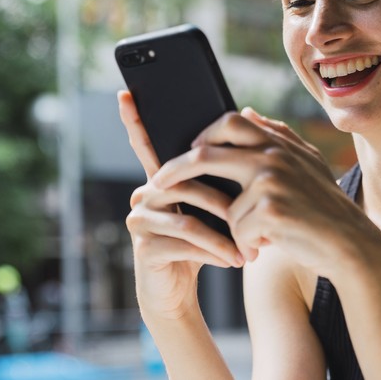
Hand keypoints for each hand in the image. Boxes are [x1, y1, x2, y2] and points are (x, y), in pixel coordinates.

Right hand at [118, 90, 243, 320]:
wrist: (183, 288)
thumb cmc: (205, 241)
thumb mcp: (218, 206)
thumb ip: (225, 171)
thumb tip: (247, 120)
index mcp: (163, 178)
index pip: (146, 144)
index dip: (134, 120)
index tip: (125, 93)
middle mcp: (145, 192)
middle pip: (186, 182)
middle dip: (226, 202)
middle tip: (255, 214)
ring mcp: (140, 219)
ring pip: (188, 215)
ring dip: (226, 233)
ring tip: (250, 249)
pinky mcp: (144, 245)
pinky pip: (185, 241)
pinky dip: (215, 250)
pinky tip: (233, 260)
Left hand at [151, 107, 380, 281]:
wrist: (350, 244)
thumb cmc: (324, 207)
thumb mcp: (306, 164)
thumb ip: (276, 135)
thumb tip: (245, 111)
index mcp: (279, 143)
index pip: (230, 120)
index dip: (203, 133)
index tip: (189, 149)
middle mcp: (273, 155)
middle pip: (205, 153)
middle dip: (175, 170)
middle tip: (157, 185)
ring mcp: (271, 180)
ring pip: (224, 204)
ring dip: (234, 228)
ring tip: (257, 238)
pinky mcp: (269, 209)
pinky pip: (237, 228)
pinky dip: (247, 244)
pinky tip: (266, 248)